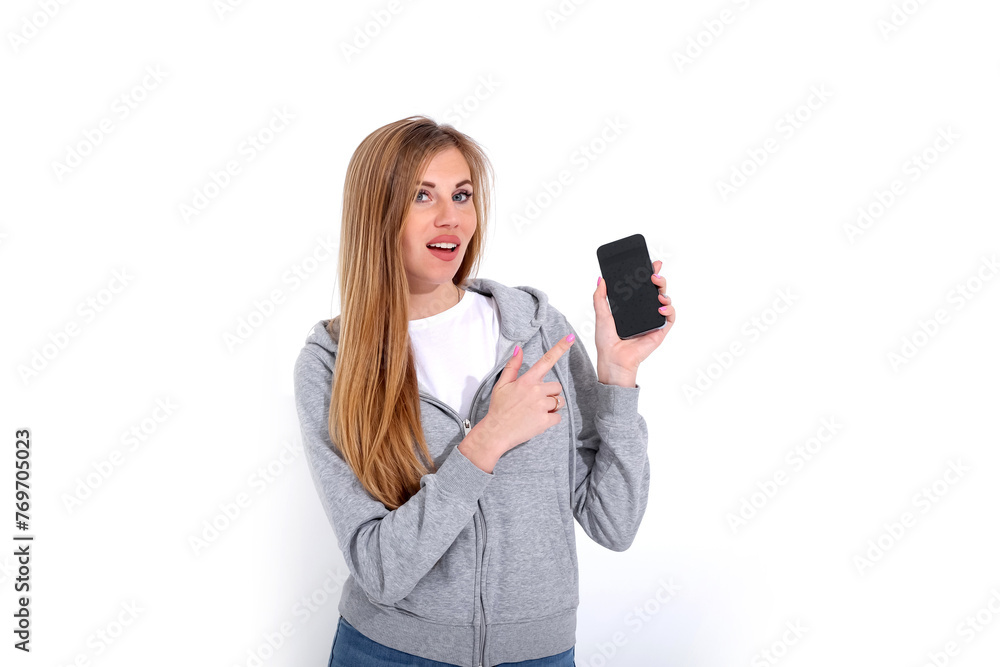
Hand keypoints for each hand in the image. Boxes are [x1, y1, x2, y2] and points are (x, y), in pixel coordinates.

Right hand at [479, 334, 574, 453]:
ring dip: (551, 406)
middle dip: (549, 393)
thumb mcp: (501, 384)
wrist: (496, 432)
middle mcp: (536, 391)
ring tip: (535, 411)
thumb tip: (518, 349)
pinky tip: (537, 420)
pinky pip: (557, 417)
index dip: (560, 348)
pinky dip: (550, 419)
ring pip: (559, 401)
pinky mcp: (545, 421)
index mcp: (527, 380)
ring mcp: (541, 406)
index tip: (570, 338)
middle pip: (556, 386)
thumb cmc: (499, 408)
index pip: (546, 361)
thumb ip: (512, 366)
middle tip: (534, 401)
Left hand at [594, 259, 673, 383]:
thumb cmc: (607, 342)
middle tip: (654, 274)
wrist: (614, 360)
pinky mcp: (660, 330)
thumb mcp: (601, 314)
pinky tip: (660, 306)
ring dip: (664, 292)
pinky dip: (669, 309)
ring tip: (658, 291)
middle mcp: (643, 312)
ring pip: (665, 300)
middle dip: (659, 279)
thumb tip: (601, 279)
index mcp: (631, 307)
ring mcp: (653, 320)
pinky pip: (670, 316)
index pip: (642, 286)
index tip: (651, 263)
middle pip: (656, 290)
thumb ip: (600, 297)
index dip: (649, 274)